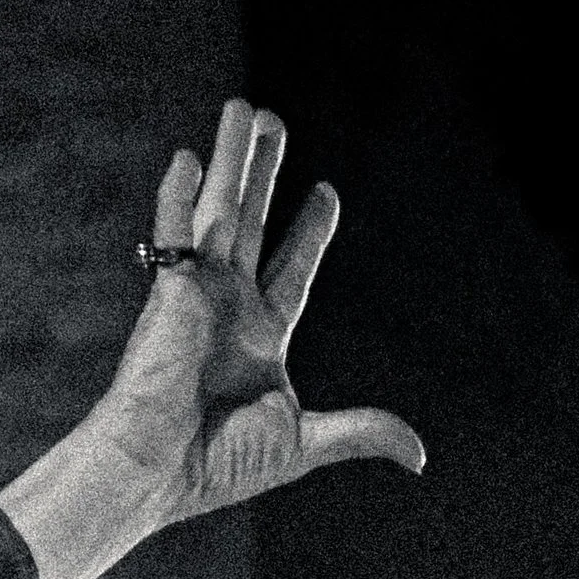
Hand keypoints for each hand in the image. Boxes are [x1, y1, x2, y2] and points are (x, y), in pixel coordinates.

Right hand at [0, 98, 423, 578]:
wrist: (158, 470)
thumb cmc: (220, 465)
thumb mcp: (307, 442)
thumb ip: (361, 432)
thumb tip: (419, 456)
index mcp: (261, 338)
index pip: (292, 270)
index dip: (309, 231)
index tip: (326, 191)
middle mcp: (228, 307)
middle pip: (253, 223)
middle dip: (265, 171)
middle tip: (272, 120)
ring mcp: (197, 295)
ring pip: (222, 211)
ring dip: (234, 160)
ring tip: (244, 107)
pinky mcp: (168, 293)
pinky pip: (173, 234)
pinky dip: (177, 197)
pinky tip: (187, 157)